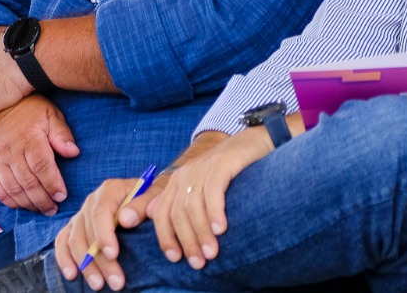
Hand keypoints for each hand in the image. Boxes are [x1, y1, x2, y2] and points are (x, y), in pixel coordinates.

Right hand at [0, 96, 80, 215]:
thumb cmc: (28, 111)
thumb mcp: (49, 114)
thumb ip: (61, 134)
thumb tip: (74, 152)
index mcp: (29, 138)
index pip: (42, 166)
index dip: (52, 183)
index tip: (62, 196)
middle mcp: (11, 150)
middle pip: (28, 181)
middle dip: (43, 199)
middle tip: (54, 208)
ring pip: (13, 189)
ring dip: (28, 204)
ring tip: (42, 210)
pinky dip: (10, 201)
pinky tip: (22, 205)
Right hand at [54, 169, 172, 290]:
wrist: (147, 196)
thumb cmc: (152, 197)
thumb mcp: (155, 195)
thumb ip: (142, 205)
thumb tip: (125, 220)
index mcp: (110, 190)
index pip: (100, 213)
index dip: (104, 235)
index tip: (113, 254)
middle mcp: (92, 201)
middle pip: (88, 232)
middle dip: (100, 260)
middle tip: (116, 282)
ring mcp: (81, 215)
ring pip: (74, 240)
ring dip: (85, 265)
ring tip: (99, 285)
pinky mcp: (75, 227)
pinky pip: (63, 241)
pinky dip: (64, 258)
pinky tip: (72, 275)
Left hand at [147, 130, 271, 270]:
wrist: (253, 143)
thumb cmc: (228, 172)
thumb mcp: (200, 186)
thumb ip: (177, 200)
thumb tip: (152, 214)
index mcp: (176, 182)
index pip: (162, 213)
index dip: (165, 237)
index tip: (175, 258)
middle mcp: (185, 174)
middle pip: (177, 213)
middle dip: (186, 240)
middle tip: (198, 263)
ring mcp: (202, 167)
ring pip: (193, 205)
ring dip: (201, 232)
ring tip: (211, 252)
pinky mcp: (221, 163)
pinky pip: (213, 190)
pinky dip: (214, 211)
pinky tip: (220, 229)